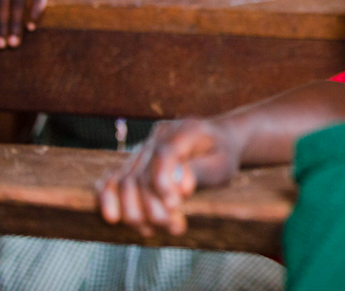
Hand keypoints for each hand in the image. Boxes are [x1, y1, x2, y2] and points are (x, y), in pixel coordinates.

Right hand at [98, 118, 240, 236]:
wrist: (219, 142)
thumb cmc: (223, 155)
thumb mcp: (223, 164)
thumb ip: (201, 171)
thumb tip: (182, 188)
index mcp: (185, 130)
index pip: (163, 155)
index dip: (163, 184)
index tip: (175, 207)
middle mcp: (159, 135)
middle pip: (140, 173)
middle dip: (152, 208)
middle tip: (175, 227)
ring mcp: (143, 148)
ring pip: (124, 180)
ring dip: (135, 212)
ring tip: (155, 230)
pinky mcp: (133, 162)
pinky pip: (111, 178)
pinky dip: (108, 198)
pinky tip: (113, 218)